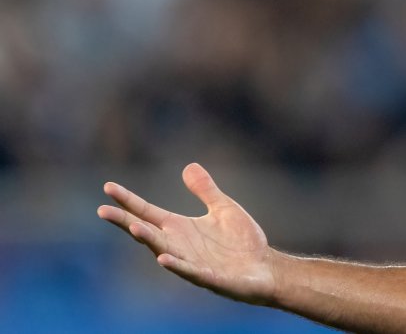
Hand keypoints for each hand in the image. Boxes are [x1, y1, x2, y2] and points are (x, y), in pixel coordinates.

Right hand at [97, 163, 278, 303]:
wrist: (264, 268)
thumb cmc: (242, 242)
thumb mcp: (222, 209)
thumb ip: (205, 190)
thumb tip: (189, 166)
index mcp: (180, 228)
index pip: (148, 212)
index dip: (129, 201)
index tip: (108, 186)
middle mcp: (180, 246)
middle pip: (147, 232)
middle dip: (126, 222)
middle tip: (103, 210)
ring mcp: (192, 263)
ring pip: (164, 252)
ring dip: (149, 241)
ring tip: (134, 228)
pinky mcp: (210, 278)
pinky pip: (190, 272)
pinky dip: (178, 266)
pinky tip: (164, 259)